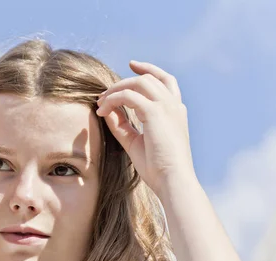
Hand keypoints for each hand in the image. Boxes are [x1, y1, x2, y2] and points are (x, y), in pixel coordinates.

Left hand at [96, 60, 195, 197]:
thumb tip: (108, 112)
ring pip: (139, 83)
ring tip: (101, 103)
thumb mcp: (135, 142)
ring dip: (116, 89)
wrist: (172, 180)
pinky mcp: (155, 113)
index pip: (165, 80)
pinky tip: (102, 111)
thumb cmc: (158, 168)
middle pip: (149, 78)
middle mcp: (174, 106)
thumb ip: (122, 126)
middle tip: (103, 94)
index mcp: (175, 112)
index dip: (149, 70)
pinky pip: (128, 96)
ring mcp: (167, 107)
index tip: (132, 65)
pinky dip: (113, 100)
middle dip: (123, 81)